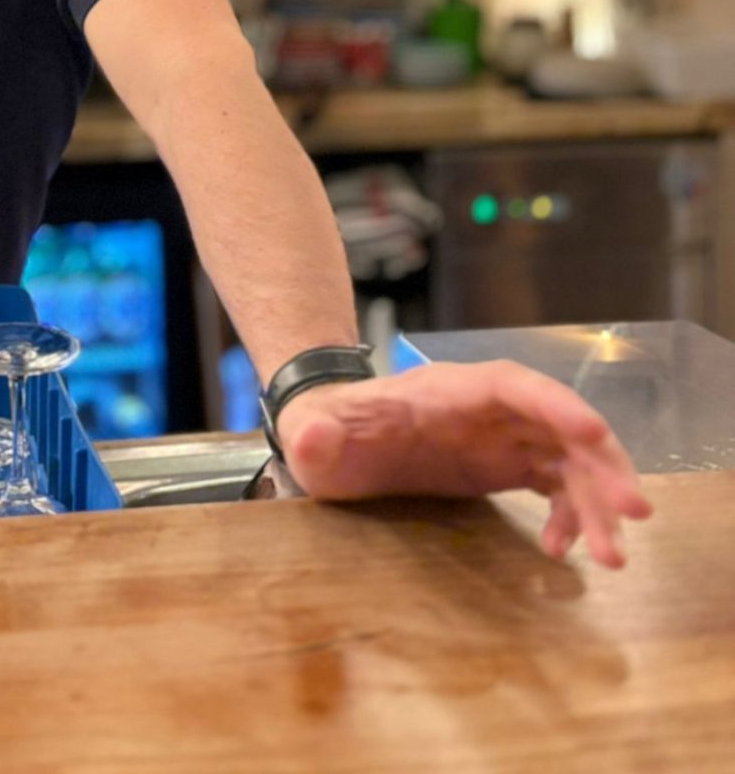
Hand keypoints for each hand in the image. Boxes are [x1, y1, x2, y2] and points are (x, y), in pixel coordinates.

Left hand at [276, 359, 652, 568]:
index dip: (555, 405)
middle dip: (600, 463)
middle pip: (557, 424)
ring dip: (597, 501)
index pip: (513, 386)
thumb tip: (310, 437)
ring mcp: (500, 436)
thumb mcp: (314, 436)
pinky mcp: (504, 465)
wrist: (332, 440)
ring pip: (567, 458)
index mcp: (450, 391)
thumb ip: (315, 436)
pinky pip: (554, 482)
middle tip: (634, 514)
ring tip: (613, 557)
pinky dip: (571, 514)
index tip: (594, 431)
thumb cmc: (328, 430)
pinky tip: (567, 551)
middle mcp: (486, 408)